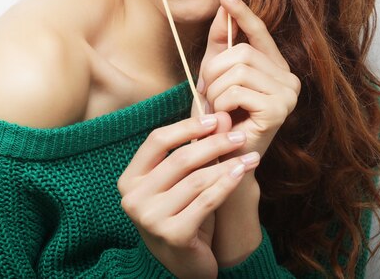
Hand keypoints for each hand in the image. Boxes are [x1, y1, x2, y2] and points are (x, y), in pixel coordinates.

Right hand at [117, 113, 260, 278]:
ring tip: (249, 154)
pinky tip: (243, 172)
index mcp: (130, 179)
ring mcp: (151, 218)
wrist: (184, 265)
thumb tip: (219, 115)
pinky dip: (227, 183)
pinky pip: (206, 200)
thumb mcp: (182, 181)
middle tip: (238, 136)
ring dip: (227, 163)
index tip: (214, 119)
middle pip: (179, 159)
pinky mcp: (173, 235)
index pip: (157, 140)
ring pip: (196, 179)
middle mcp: (134, 198)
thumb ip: (194, 149)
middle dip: (214, 143)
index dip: (187, 126)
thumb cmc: (182, 214)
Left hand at [197, 0, 301, 161]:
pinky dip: (221, 103)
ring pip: (237, 70)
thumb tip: (224, 3)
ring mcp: (287, 94)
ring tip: (216, 108)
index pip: (259, 32)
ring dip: (215, 89)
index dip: (242, 13)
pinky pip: (237, 90)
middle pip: (241, 52)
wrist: (222, 159)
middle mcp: (288, 78)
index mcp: (275, 67)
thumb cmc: (220, 118)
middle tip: (208, 93)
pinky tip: (225, 118)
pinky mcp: (279, 110)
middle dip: (213, 71)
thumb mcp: (216, 74)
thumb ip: (221, 41)